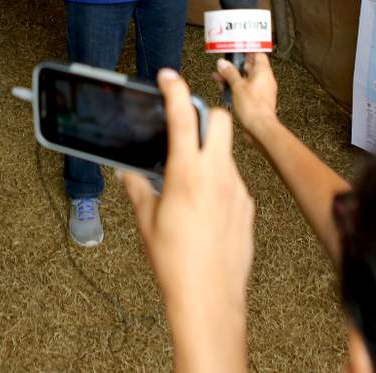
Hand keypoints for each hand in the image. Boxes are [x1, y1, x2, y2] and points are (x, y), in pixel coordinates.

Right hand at [123, 69, 252, 372]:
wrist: (211, 299)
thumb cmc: (175, 263)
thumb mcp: (147, 222)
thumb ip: (138, 190)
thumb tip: (127, 174)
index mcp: (187, 173)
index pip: (183, 115)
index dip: (175, 89)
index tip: (168, 76)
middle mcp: (217, 175)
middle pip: (220, 121)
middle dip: (204, 116)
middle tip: (185, 129)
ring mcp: (237, 190)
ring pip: (227, 152)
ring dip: (209, 154)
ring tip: (187, 181)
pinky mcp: (248, 207)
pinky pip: (233, 181)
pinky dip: (217, 182)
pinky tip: (203, 208)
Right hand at [215, 51, 279, 136]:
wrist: (260, 128)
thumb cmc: (254, 108)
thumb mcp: (237, 86)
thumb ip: (229, 73)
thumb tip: (223, 64)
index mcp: (263, 72)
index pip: (258, 54)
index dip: (247, 50)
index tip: (236, 48)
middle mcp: (265, 80)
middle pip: (250, 66)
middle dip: (236, 65)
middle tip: (224, 64)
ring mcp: (261, 91)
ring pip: (246, 79)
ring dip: (233, 77)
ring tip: (220, 76)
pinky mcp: (256, 101)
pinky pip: (245, 89)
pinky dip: (236, 88)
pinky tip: (225, 89)